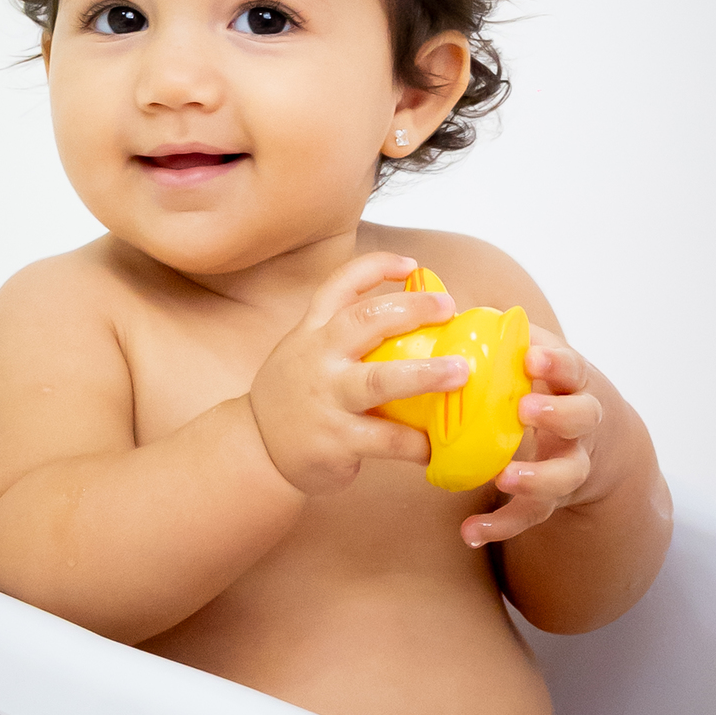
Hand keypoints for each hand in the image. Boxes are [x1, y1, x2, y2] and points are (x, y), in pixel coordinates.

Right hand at [249, 252, 467, 495]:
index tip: (412, 266)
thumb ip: (346, 337)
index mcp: (313, 331)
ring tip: (459, 372)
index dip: (378, 268)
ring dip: (424, 374)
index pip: (341, 285)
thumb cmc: (297, 395)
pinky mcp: (335, 439)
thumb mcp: (307, 352)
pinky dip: (416, 442)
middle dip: (412, 309)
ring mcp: (326, 398)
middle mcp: (318, 357)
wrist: (256, 449)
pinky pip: (385, 438)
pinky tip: (436, 445)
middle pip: (365, 320)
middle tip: (449, 309)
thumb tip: (417, 322)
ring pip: (379, 381)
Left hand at [461, 325, 602, 548]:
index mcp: (575, 383)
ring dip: (538, 478)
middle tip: (526, 409)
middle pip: (581, 420)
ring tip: (507, 478)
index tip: (533, 356)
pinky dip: (501, 525)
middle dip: (557, 414)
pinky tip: (469, 533)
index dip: (557, 362)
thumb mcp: (541, 357)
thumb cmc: (553, 387)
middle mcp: (581, 425)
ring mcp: (571, 464)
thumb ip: (505, 335)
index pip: (574, 368)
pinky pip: (530, 516)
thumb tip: (443, 300)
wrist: (601, 444)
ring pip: (565, 476)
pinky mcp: (552, 498)